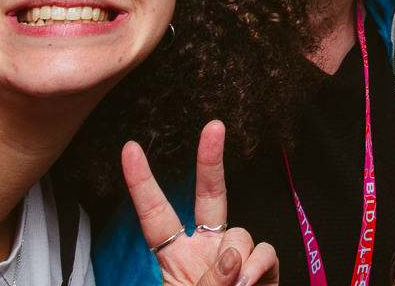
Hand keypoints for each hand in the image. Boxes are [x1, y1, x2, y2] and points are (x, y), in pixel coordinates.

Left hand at [123, 122, 279, 285]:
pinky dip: (257, 266)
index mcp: (173, 259)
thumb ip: (201, 283)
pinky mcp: (264, 271)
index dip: (142, 182)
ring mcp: (236, 259)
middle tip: (213, 125)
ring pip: (241, 232)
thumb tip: (230, 261)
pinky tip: (247, 285)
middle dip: (211, 159)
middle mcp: (206, 250)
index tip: (129, 148)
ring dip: (235, 256)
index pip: (154, 215)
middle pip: (210, 195)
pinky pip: (265, 252)